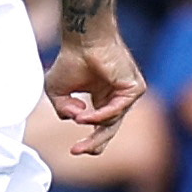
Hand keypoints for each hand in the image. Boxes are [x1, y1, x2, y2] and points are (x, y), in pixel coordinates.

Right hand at [44, 31, 146, 155]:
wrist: (83, 40)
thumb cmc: (70, 60)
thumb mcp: (57, 91)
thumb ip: (62, 110)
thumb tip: (76, 118)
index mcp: (102, 99)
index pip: (102, 128)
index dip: (90, 142)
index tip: (74, 150)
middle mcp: (116, 98)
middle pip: (109, 130)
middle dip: (93, 143)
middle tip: (76, 151)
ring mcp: (127, 94)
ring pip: (112, 122)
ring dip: (92, 121)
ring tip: (78, 116)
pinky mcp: (134, 89)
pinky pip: (117, 110)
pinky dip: (101, 115)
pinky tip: (85, 115)